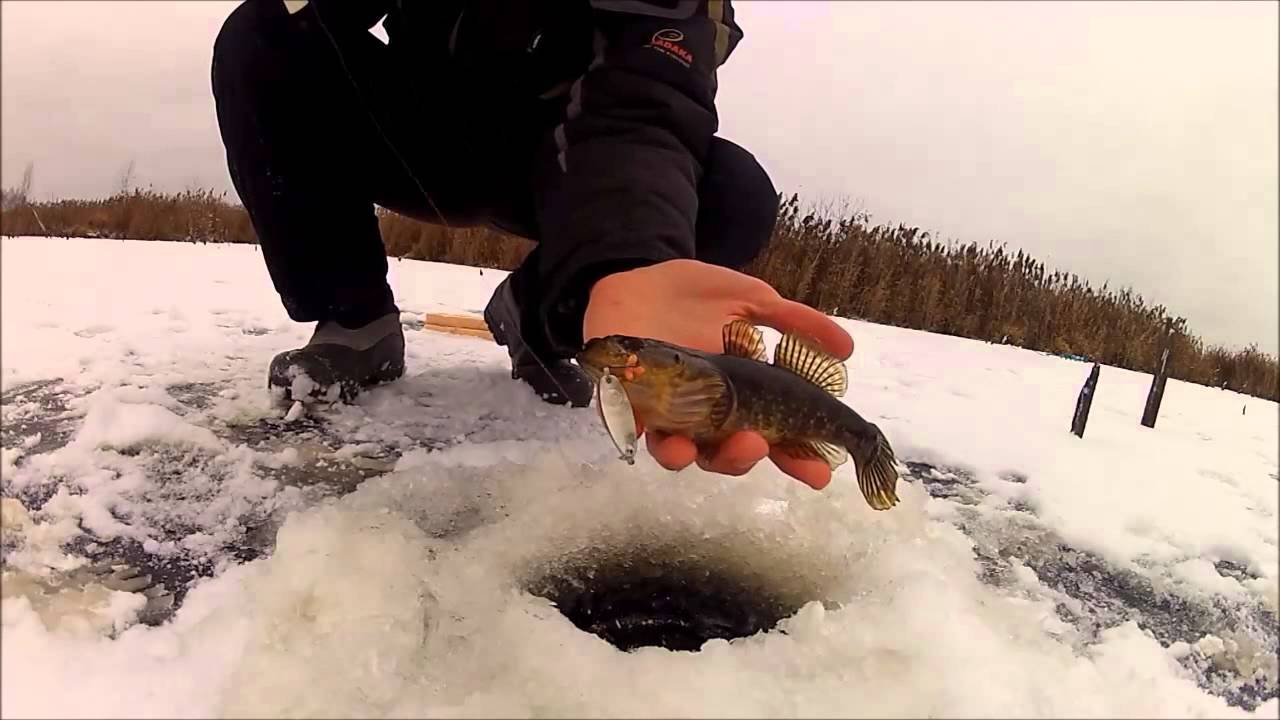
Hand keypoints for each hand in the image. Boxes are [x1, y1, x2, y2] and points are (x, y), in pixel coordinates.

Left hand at [583, 259, 853, 489]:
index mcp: (737, 397)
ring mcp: (661, 411)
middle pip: (726, 455)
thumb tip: (846, 348)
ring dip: (688, 456)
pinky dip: (637, 431)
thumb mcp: (751, 300)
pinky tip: (648, 428)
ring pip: (677, 452)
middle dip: (743, 457)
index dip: (796, 458)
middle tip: (758, 444)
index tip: (821, 471)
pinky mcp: (623, 401)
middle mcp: (702, 413)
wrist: (636, 273)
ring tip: (692, 448)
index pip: (772, 438)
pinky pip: (628, 427)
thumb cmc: (693, 294)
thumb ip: (795, 321)